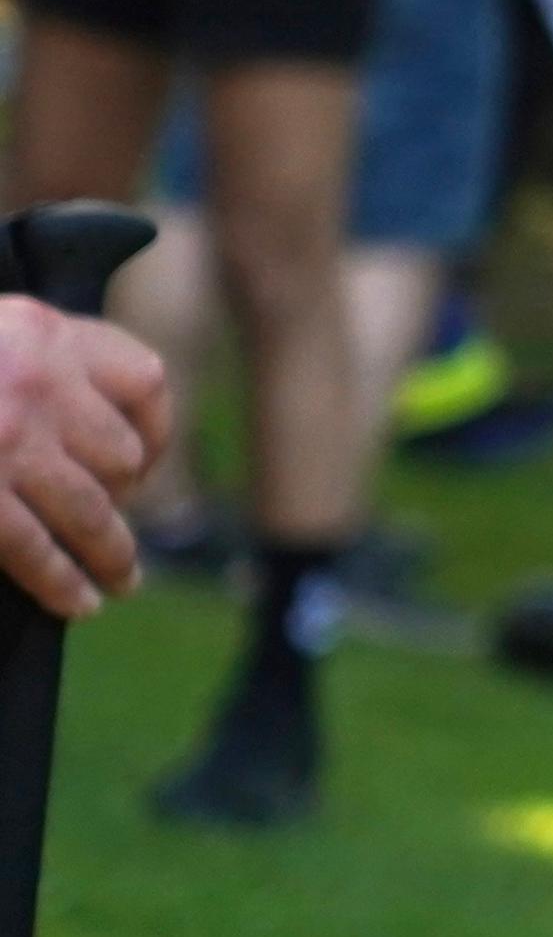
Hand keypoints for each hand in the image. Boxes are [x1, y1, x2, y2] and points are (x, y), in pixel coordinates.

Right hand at [0, 299, 170, 617]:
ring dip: (111, 553)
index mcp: (44, 332)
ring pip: (91, 510)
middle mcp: (36, 383)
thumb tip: (96, 434)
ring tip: (123, 579)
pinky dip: (61, 582)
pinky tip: (79, 604)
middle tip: (115, 526)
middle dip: (124, 498)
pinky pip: (33, 548)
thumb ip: (37, 359)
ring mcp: (6, 442)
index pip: (143, 381)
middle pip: (122, 453)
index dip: (154, 428)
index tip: (145, 460)